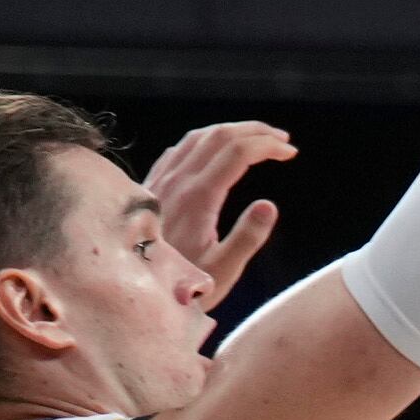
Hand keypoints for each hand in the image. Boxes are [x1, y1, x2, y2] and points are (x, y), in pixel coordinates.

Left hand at [147, 120, 292, 310]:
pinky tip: (214, 151)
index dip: (268, 146)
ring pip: (197, 137)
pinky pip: (179, 150)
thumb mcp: (222, 271)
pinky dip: (205, 141)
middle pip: (219, 136)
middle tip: (281, 139)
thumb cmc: (180, 286)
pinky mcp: (150, 187)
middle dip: (255, 131)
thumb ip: (247, 238)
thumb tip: (268, 205)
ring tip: (255, 138)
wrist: (129, 288)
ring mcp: (160, 181)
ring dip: (230, 131)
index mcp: (198, 197)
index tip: (290, 153)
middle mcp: (177, 181)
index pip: (238, 152)